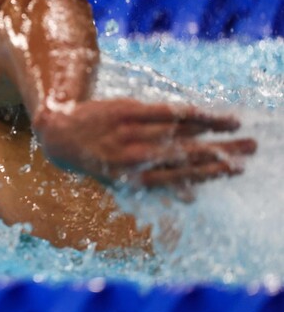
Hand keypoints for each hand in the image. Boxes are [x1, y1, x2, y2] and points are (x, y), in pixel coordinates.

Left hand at [31, 98, 256, 187]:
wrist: (59, 134)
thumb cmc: (96, 158)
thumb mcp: (120, 178)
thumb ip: (154, 185)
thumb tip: (190, 199)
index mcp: (134, 179)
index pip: (182, 177)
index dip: (212, 172)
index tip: (237, 169)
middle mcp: (133, 159)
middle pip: (187, 155)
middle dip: (222, 152)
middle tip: (251, 149)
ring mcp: (129, 134)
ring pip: (179, 132)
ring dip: (213, 130)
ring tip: (238, 128)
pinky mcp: (125, 111)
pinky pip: (164, 112)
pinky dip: (190, 113)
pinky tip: (209, 113)